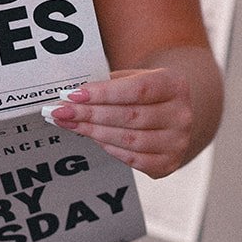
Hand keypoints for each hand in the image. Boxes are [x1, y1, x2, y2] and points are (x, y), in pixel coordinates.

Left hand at [44, 68, 194, 178]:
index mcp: (174, 85)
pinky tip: (93, 138)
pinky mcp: (168, 163)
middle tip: (60, 112)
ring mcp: (177, 142)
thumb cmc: (146, 93)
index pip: (137, 90)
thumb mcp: (133, 78)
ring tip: (70, 124)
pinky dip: (109, 148)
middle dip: (90, 114)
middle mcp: (181, 114)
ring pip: (129, 140)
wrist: (171, 112)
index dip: (103, 93)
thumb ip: (107, 84)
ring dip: (93, 132)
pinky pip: (132, 159)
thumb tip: (70, 96)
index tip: (73, 95)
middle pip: (130, 116)